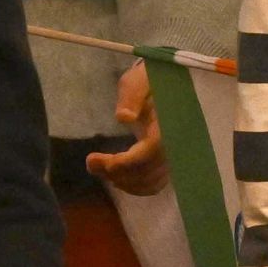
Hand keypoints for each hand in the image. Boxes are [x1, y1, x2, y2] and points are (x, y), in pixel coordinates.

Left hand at [84, 64, 168, 193]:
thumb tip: (123, 118)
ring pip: (151, 181)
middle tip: (91, 162)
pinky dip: (135, 186)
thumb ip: (132, 95)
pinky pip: (156, 184)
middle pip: (149, 170)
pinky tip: (116, 178)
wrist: (167, 84)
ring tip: (98, 167)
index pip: (152, 150)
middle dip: (118, 172)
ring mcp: (174, 154)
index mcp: (170, 121)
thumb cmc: (150, 79)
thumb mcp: (138, 79)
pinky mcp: (169, 162)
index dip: (128, 162)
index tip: (102, 162)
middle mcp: (176, 142)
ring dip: (123, 181)